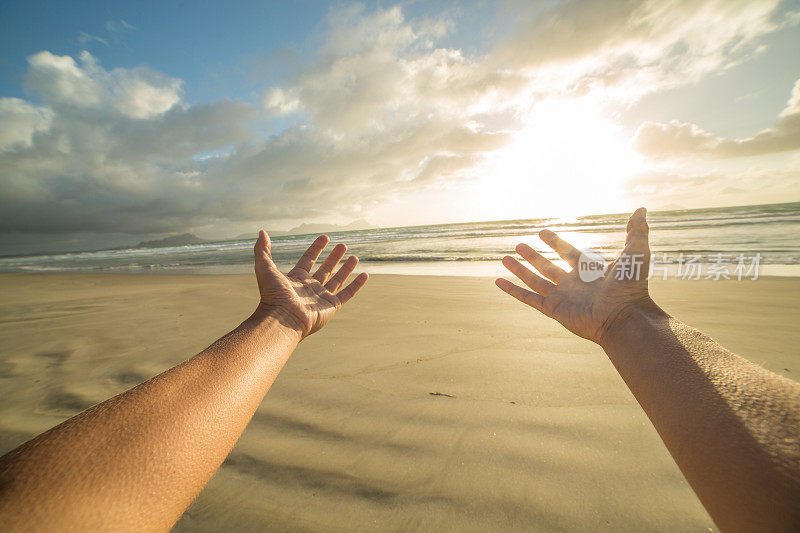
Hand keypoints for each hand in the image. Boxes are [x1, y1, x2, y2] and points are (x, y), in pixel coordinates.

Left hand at [254, 231, 367, 337]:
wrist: (282, 318)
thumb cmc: (272, 295)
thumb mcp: (264, 267)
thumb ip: (262, 250)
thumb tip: (261, 232)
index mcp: (296, 279)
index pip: (308, 259)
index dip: (316, 248)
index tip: (325, 237)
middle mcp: (310, 287)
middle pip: (325, 269)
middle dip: (333, 257)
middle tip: (342, 245)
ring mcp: (321, 297)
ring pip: (337, 279)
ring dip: (346, 268)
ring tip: (354, 256)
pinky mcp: (332, 306)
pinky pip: (347, 293)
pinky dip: (356, 284)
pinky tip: (364, 275)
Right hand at [496, 208, 652, 343]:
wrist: (625, 317)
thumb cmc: (631, 288)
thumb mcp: (637, 253)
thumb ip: (636, 231)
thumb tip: (642, 209)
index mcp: (589, 270)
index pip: (568, 253)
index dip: (555, 242)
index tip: (542, 232)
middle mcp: (573, 283)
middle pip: (547, 266)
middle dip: (533, 256)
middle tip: (519, 245)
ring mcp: (562, 297)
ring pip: (535, 280)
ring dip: (520, 270)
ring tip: (505, 258)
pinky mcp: (553, 310)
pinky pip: (528, 298)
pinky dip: (513, 290)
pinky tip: (499, 282)